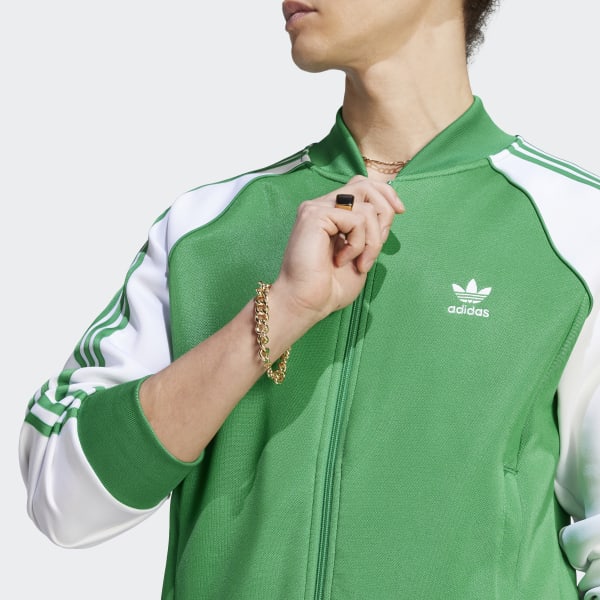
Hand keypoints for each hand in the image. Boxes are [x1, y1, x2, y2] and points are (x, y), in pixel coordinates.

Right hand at [273, 175, 404, 325]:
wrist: (307, 302)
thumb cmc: (330, 286)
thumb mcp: (361, 252)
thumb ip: (371, 230)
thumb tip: (392, 209)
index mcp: (331, 212)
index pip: (362, 184)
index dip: (385, 193)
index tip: (401, 211)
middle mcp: (321, 205)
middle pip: (366, 186)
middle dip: (385, 213)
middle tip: (379, 244)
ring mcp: (316, 208)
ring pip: (366, 207)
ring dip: (373, 241)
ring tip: (360, 263)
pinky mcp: (315, 215)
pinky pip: (356, 220)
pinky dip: (358, 244)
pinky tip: (341, 260)